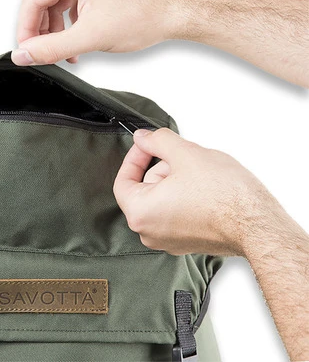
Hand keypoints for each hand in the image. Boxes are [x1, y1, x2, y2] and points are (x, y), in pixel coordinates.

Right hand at [12, 0, 180, 65]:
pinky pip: (70, 3)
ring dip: (56, 31)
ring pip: (55, 3)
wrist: (177, 11)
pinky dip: (69, 25)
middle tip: (41, 55)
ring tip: (63, 54)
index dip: (25, 28)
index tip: (25, 52)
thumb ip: (51, 48)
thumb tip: (22, 56)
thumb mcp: (90, 37)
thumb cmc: (145, 14)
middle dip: (41, 31)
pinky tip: (75, 45)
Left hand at [113, 127, 275, 255]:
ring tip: (200, 174)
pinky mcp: (188, 242)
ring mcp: (169, 241)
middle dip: (163, 168)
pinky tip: (206, 189)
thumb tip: (143, 138)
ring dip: (176, 180)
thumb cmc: (224, 196)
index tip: (146, 145)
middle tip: (183, 158)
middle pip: (145, 188)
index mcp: (141, 213)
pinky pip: (176, 212)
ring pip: (162, 198)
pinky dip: (186, 196)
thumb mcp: (185, 153)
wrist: (258, 224)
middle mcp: (150, 233)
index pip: (123, 180)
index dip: (134, 157)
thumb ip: (157, 141)